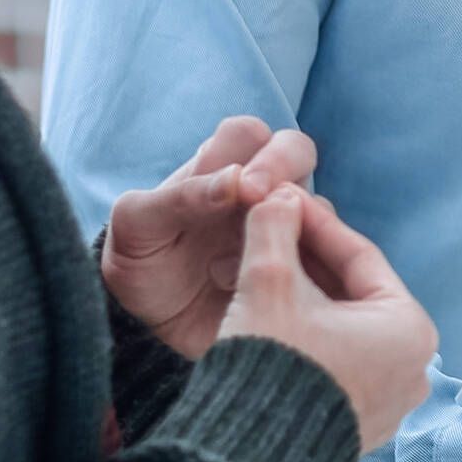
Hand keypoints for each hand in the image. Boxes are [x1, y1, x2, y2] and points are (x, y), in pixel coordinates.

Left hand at [101, 115, 317, 357]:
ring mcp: (281, 224)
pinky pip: (324, 253)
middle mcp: (256, 189)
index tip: (245, 187)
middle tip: (262, 201)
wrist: (150, 329)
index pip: (247, 133)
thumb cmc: (141, 265)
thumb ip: (178, 197)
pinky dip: (305, 264)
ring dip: (291, 226)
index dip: (252, 151)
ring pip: (316, 204)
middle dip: (285, 169)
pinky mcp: (298, 263)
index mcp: (216, 167)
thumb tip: (234, 179)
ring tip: (244, 269)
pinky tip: (270, 291)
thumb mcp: (137, 228)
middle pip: (296, 150)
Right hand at [218, 188, 435, 450]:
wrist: (247, 460)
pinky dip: (310, 338)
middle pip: (354, 294)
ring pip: (344, 329)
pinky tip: (273, 319)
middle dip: (309, 262)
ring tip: (266, 270)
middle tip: (274, 230)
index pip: (360, 257)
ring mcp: (388, 402)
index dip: (315, 223)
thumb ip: (274, 230)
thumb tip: (277, 196)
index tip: (285, 201)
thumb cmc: (270, 370)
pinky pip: (338, 364)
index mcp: (409, 329)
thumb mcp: (268, 285)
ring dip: (306, 299)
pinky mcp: (358, 426)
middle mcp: (412, 368)